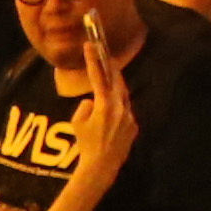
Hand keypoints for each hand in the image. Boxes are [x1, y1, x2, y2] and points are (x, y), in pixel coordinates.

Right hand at [68, 35, 140, 189]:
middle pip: (116, 80)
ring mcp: (129, 116)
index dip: (93, 59)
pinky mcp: (133, 126)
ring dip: (115, 87)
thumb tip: (93, 102)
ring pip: (122, 95)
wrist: (101, 165)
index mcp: (104, 105)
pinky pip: (125, 110)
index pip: (98, 76)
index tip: (90, 45)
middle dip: (109, 67)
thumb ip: (86, 106)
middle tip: (104, 55)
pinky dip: (118, 107)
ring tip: (108, 81)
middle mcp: (120, 107)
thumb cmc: (85, 144)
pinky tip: (110, 115)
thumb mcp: (77, 122)